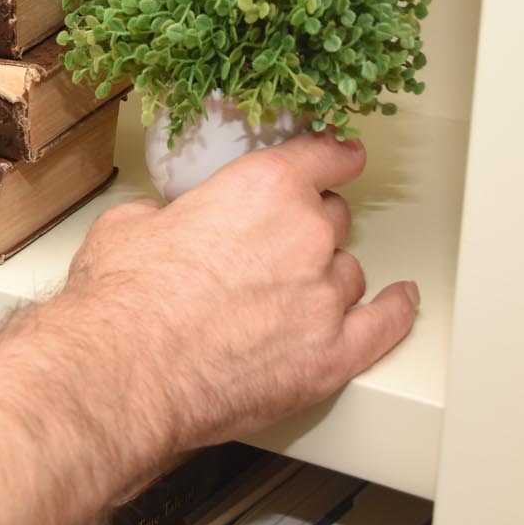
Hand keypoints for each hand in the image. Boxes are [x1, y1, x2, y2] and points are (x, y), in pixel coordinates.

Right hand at [63, 132, 418, 453]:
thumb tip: (165, 222)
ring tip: (289, 290)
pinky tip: (398, 302)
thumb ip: (166, 213)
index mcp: (261, 189)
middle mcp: (305, 236)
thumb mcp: (127, 225)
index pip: (321, 156)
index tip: (337, 156)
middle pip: (333, 216)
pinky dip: (394, 312)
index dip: (331, 154)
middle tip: (276, 239)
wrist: (129, 370)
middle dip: (309, 223)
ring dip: (326, 275)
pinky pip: (384, 326)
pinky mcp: (332, 356)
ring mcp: (324, 298)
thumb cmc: (125, 301)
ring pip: (348, 271)